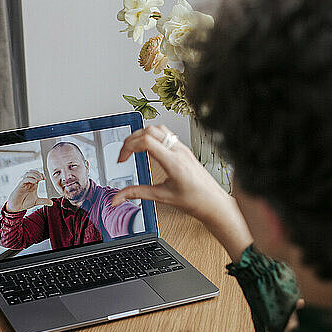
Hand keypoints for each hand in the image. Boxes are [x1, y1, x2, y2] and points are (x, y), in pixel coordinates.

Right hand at [6, 170, 52, 212]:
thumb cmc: (25, 202)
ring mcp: (23, 183)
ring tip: (39, 180)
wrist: (17, 207)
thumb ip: (44, 201)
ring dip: (34, 175)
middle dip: (38, 173)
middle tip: (42, 179)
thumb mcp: (36, 201)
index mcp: (32, 184)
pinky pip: (24, 179)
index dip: (41, 174)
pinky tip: (35, 182)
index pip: (36, 174)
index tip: (45, 179)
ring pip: (28, 173)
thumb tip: (51, 203)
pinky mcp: (20, 186)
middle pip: (32, 171)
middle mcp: (28, 182)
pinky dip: (30, 179)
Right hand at [112, 125, 252, 259]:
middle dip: (131, 140)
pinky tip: (148, 148)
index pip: (146, 141)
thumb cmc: (195, 201)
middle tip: (123, 154)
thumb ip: (137, 194)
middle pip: (149, 130)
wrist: (213, 203)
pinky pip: (166, 134)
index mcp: (173, 162)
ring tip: (133, 148)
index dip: (128, 147)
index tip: (122, 159)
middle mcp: (179, 151)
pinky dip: (152, 137)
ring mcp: (183, 148)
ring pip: (158, 128)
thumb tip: (118, 198)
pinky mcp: (184, 150)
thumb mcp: (162, 198)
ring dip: (142, 135)